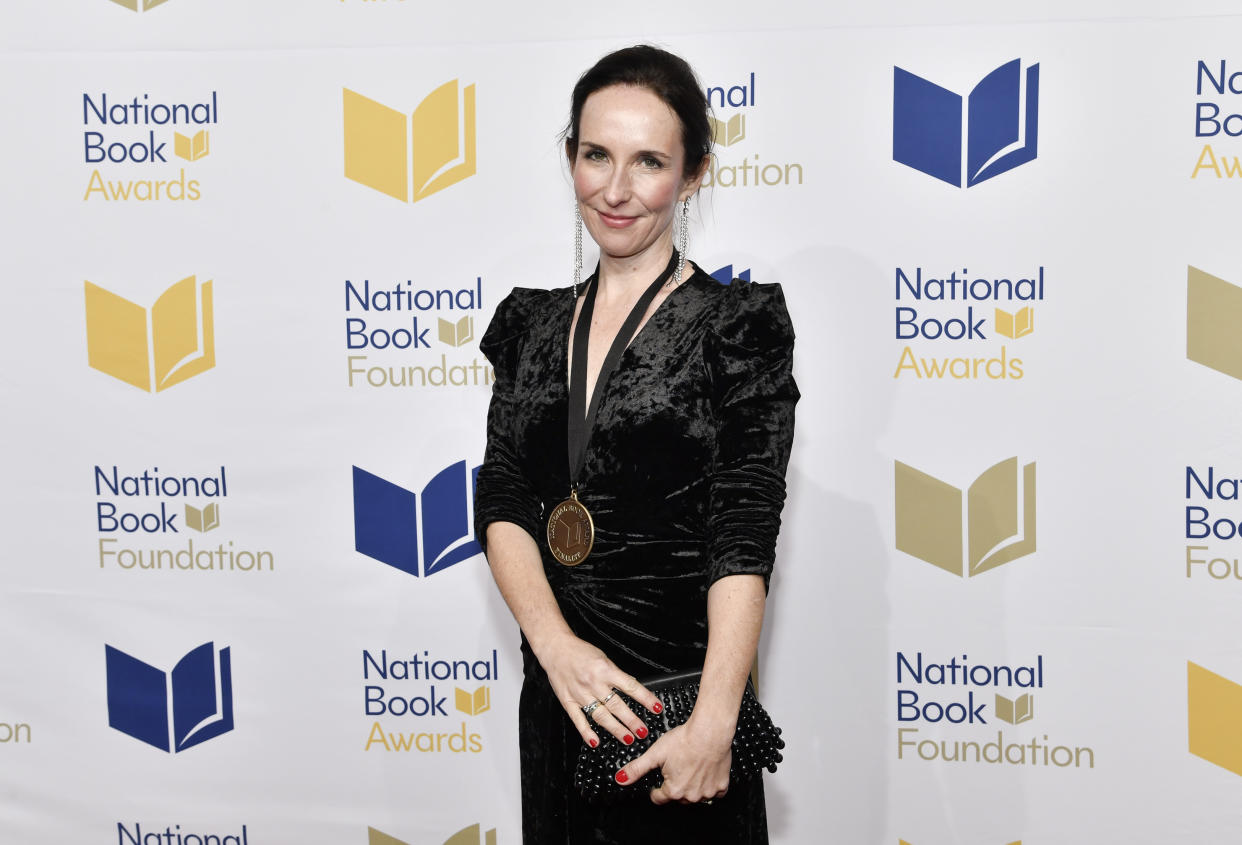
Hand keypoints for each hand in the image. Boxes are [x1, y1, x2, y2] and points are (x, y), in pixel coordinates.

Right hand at [538, 632, 662, 747]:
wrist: (556, 648)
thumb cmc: (581, 652)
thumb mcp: (604, 659)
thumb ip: (616, 676)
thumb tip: (633, 691)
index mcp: (605, 670)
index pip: (630, 686)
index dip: (645, 699)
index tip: (657, 708)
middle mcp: (593, 682)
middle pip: (616, 705)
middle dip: (632, 721)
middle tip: (643, 731)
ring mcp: (580, 693)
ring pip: (601, 715)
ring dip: (615, 729)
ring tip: (627, 738)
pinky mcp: (568, 701)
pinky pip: (578, 719)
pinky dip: (586, 732)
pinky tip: (595, 741)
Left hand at [616, 716, 731, 804]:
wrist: (710, 732)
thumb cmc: (684, 740)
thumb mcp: (655, 753)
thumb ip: (637, 769)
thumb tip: (620, 779)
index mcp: (674, 790)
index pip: (659, 798)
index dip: (656, 789)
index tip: (657, 783)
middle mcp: (691, 796)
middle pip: (678, 797)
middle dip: (675, 786)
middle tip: (676, 768)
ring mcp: (707, 793)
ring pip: (695, 795)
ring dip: (691, 786)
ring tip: (689, 768)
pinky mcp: (722, 786)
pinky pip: (714, 793)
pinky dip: (709, 785)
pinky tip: (705, 773)